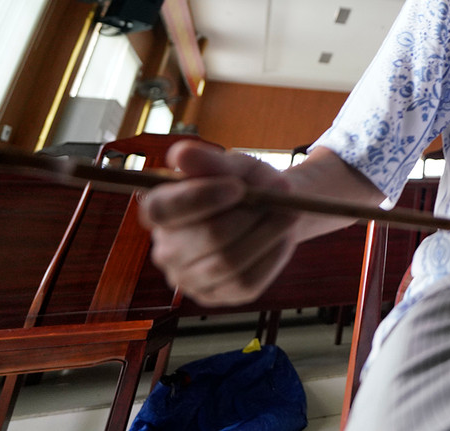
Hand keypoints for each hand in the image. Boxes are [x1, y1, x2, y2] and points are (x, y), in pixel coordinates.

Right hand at [139, 140, 299, 305]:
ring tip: (289, 214)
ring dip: (267, 235)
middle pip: (207, 237)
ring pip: (228, 263)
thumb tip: (181, 154)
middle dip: (249, 216)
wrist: (269, 208)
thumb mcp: (232, 164)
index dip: (200, 198)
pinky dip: (271, 257)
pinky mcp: (216, 295)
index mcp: (159, 210)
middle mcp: (166, 249)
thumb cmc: (244, 183)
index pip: (162, 209)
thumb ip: (209, 161)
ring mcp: (188, 278)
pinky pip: (245, 282)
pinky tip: (282, 238)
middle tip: (280, 198)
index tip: (238, 187)